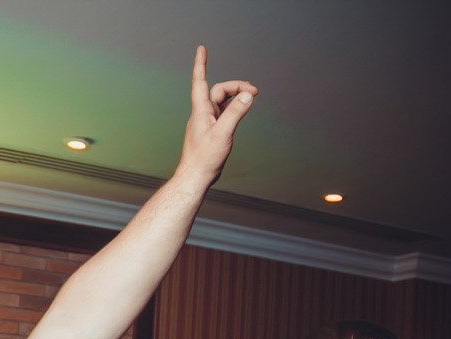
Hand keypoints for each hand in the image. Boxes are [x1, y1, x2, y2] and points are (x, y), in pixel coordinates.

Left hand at [176, 45, 257, 185]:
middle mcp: (202, 113)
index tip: (201, 49)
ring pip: (222, 101)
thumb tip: (247, 96)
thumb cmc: (204, 158)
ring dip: (236, 96)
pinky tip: (242, 109)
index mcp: (201, 111)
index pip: (200, 82)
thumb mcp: (223, 134)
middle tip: (255, 91)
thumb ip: (236, 114)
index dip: (200, 64)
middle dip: (236, 86)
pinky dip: (234, 107)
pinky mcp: (211, 129)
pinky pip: (223, 112)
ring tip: (252, 97)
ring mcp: (206, 121)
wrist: (195, 176)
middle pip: (219, 90)